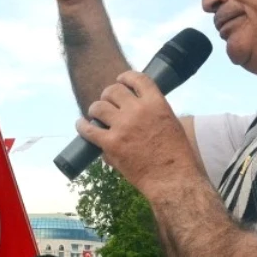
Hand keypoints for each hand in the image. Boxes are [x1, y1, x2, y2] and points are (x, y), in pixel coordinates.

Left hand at [78, 71, 202, 199]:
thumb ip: (153, 113)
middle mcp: (138, 111)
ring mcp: (123, 127)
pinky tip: (81, 124)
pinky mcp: (111, 143)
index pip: (137, 79)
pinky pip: (88, 130)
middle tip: (107, 101)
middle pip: (113, 91)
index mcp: (156, 103)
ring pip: (98, 107)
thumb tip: (132, 111)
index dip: (126, 77)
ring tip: (95, 114)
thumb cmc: (176, 155)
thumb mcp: (171, 124)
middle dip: (108, 95)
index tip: (120, 80)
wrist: (172, 178)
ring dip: (95, 109)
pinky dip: (82, 126)